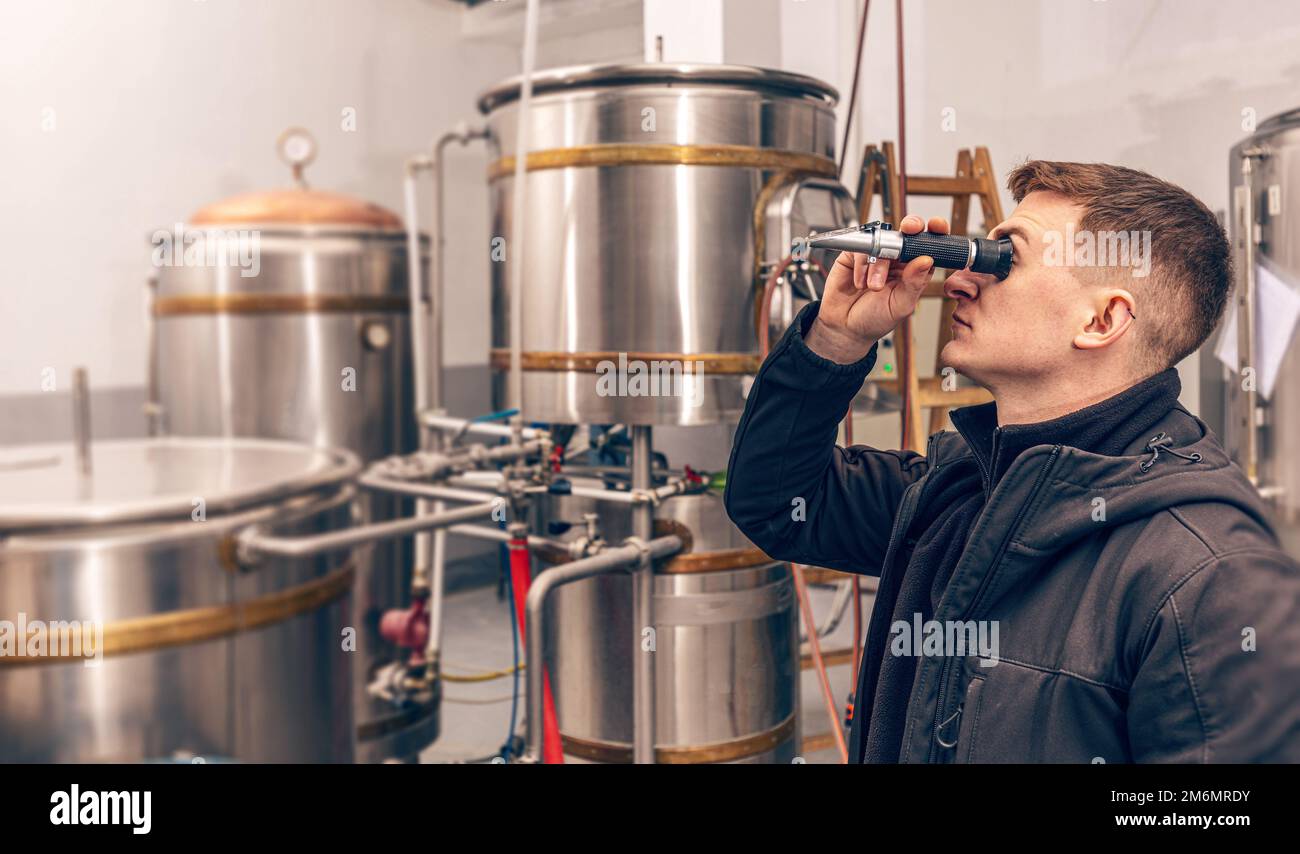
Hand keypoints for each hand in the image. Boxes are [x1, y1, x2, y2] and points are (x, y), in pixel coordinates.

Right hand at [805, 215, 947, 362]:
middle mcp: (896, 259)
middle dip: (910, 227)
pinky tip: (860, 283)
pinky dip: (861, 266)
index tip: (936, 225)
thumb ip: (914, 283)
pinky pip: (860, 248)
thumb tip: (926, 260)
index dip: (935, 231)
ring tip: (874, 287)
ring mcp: (875, 255)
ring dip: (879, 265)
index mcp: (914, 269)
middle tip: (908, 231)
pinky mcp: (854, 255)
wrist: (845, 328)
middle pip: (907, 232)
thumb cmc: (875, 319)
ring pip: (882, 241)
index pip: (929, 245)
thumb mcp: (900, 306)